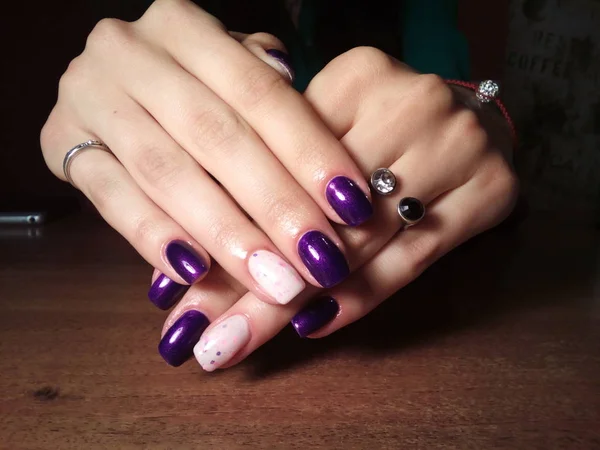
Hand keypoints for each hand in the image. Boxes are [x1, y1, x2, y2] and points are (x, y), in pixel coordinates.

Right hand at [40, 0, 372, 309]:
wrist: (108, 82)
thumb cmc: (192, 87)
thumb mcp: (232, 75)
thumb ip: (273, 103)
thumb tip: (321, 144)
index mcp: (183, 27)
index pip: (260, 93)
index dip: (309, 152)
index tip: (352, 207)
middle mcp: (131, 53)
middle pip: (216, 136)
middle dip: (274, 204)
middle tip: (319, 260)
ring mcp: (90, 97)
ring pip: (167, 172)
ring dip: (226, 233)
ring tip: (274, 281)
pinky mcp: (61, 144)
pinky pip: (110, 198)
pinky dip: (154, 238)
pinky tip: (196, 274)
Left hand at [156, 47, 518, 369]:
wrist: (473, 121)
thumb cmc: (378, 128)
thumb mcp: (321, 125)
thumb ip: (264, 165)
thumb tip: (178, 246)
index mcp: (358, 75)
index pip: (278, 163)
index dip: (222, 228)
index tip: (171, 287)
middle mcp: (412, 102)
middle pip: (315, 210)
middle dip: (250, 280)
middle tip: (198, 332)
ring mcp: (458, 146)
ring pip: (359, 242)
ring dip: (293, 299)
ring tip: (237, 341)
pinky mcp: (491, 191)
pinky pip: (415, 260)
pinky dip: (362, 296)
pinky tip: (313, 325)